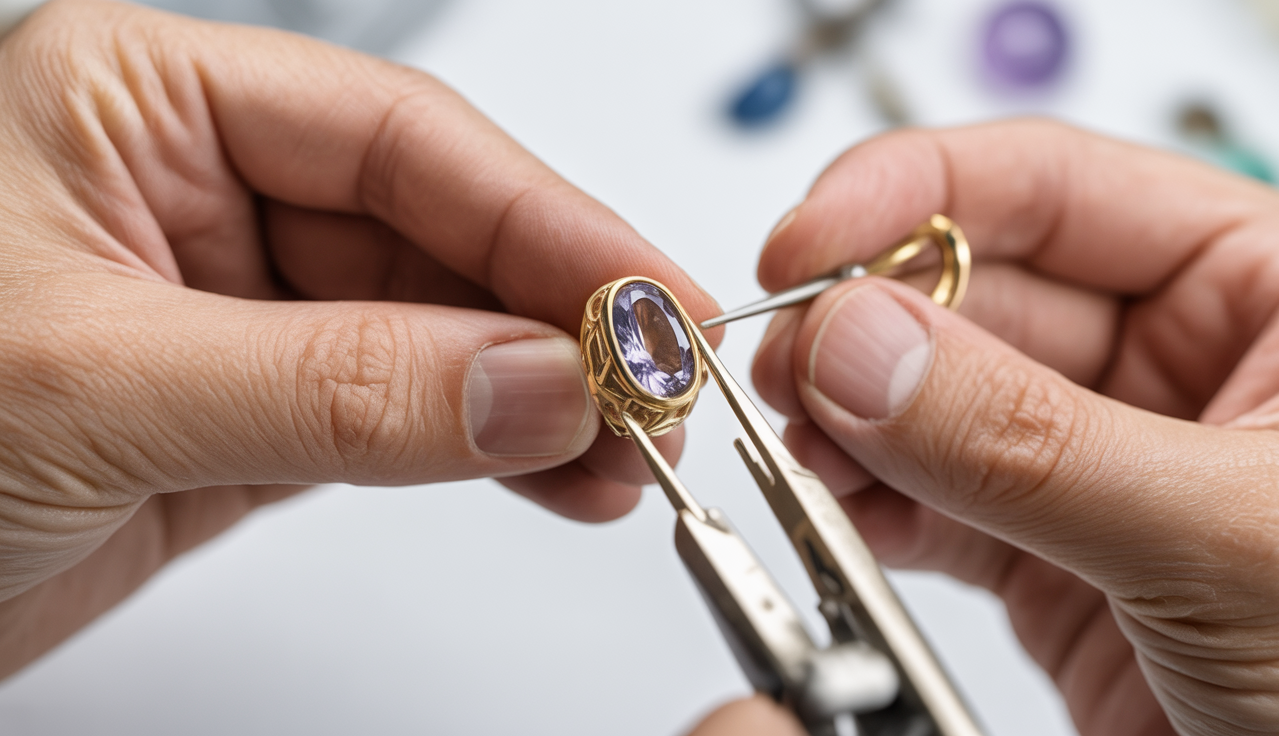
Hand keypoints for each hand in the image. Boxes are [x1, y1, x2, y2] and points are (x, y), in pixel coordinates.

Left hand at [0, 0, 716, 676]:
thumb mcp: (101, 386)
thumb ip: (341, 385)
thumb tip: (540, 384)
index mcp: (140, 103)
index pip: (399, 139)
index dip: (546, 218)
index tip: (650, 299)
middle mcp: (198, 191)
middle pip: (436, 233)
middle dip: (559, 318)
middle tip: (663, 390)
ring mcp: (237, 307)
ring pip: (436, 331)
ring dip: (543, 394)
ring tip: (633, 455)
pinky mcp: (254, 412)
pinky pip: (405, 411)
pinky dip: (490, 448)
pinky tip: (559, 475)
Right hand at [751, 121, 1278, 734]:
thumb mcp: (1231, 534)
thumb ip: (1033, 440)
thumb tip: (862, 349)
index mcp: (1267, 293)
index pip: (1059, 190)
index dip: (914, 194)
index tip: (808, 240)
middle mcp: (1179, 367)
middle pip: (973, 292)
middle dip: (865, 323)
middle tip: (791, 364)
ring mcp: (1105, 466)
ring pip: (935, 403)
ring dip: (850, 421)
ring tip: (804, 449)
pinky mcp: (1056, 563)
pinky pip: (932, 509)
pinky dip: (868, 511)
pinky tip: (836, 512)